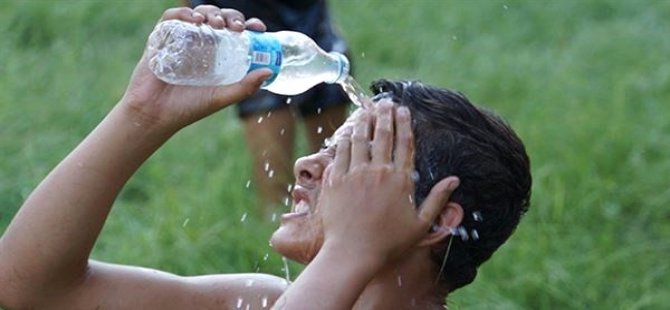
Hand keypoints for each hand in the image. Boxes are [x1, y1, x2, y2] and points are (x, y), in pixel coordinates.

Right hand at [120, 6, 271, 131]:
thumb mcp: (222, 97)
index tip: (258, 27)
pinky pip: (171, 17)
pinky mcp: (161, 38)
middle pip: (220, 18)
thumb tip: (269, 72)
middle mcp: (201, 44)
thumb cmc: (188, 108)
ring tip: (218, 24)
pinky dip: (184, 13)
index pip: (235, 32)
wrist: (156, 115)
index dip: (248, 25)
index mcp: (218, 55)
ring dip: (211, 13)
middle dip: (231, 16)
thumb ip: (244, 87)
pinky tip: (196, 20)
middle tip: (236, 27)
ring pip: (199, 14)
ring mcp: (181, 39)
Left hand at [318, 100, 459, 263]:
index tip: (404, 110)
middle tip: (386, 103)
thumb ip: (438, 200)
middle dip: (385, 115)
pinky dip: (346, 139)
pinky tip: (348, 132)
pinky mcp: (336, 180)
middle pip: (384, 135)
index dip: (405, 124)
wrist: (352, 253)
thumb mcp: (421, 225)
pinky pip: (341, 152)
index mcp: (401, 180)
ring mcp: (355, 174)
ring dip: (365, 122)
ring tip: (367, 110)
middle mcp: (378, 172)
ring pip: (361, 139)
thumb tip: (454, 180)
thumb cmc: (389, 243)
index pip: (405, 144)